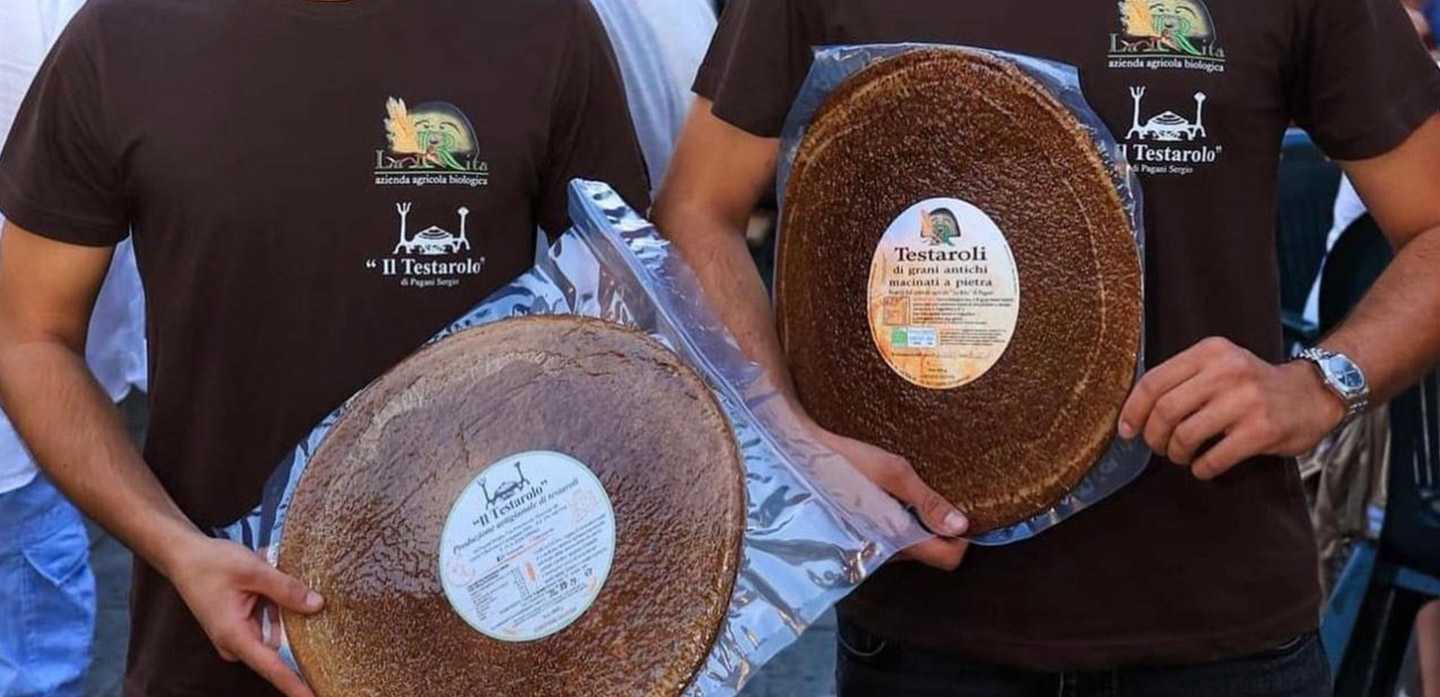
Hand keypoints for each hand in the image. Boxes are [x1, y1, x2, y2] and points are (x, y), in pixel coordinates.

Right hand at [166, 535, 324, 696]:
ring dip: (291, 626)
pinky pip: (268, 628)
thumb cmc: (212, 563)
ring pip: (275, 639)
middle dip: (303, 651)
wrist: (183, 556)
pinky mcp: (239, 627)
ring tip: (306, 612)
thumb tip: (317, 605)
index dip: (296, 686)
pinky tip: (291, 599)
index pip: (273, 669)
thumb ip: (286, 588)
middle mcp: (235, 643)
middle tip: (328, 653)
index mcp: (235, 636)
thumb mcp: (253, 570)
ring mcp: (237, 637)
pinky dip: (280, 616)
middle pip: (278, 656)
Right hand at [809, 426, 971, 570]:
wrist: (799, 456)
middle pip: (929, 553)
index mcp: (896, 537)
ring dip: (915, 524)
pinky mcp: (855, 541)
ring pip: (909, 546)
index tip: (959, 513)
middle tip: (928, 495)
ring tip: (902, 494)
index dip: (962, 539)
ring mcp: (868, 550)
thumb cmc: (846, 460)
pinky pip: (889, 540)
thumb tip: (961, 525)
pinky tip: (883, 498)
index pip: (948, 559)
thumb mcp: (892, 472)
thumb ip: (927, 501)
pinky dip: (895, 523)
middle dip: (937, 528)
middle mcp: (884, 553)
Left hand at [1119, 337, 1345, 479]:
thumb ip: (1181, 380)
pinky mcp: (1262, 430)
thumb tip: (1133, 413)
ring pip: (1185, 435)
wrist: (1313, 394)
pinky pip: (1213, 458)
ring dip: (1176, 453)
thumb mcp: (1219, 366)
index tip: (1127, 430)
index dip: (1132, 411)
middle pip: (1165, 411)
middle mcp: (1227, 371)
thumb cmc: (1253, 386)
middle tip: (1159, 447)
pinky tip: (1204, 466)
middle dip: (1154, 437)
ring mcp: (1246, 400)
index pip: (1153, 382)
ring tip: (1182, 455)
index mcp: (1210, 352)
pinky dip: (1201, 468)